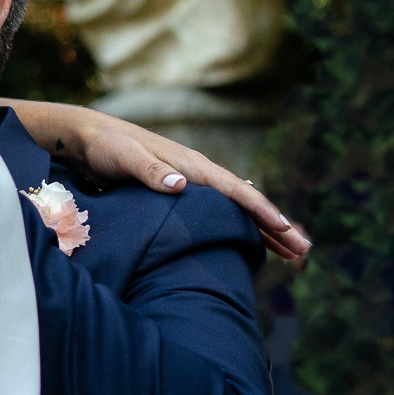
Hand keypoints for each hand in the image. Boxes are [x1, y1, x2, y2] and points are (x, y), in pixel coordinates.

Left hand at [0, 98, 311, 263]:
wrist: (88, 138)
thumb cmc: (106, 146)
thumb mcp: (123, 156)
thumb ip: (150, 169)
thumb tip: (180, 185)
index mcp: (191, 165)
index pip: (234, 192)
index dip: (261, 212)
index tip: (285, 230)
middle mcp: (198, 175)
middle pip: (246, 204)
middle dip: (277, 228)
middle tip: (305, 252)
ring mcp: (193, 186)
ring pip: (239, 213)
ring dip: (267, 233)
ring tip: (295, 255)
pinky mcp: (182, 198)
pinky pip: (222, 217)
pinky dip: (243, 231)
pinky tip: (256, 246)